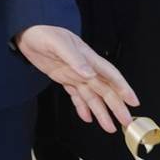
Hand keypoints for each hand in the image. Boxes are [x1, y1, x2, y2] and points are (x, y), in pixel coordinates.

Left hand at [16, 24, 138, 132]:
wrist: (26, 33)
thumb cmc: (43, 33)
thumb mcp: (57, 43)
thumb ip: (74, 58)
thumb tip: (89, 73)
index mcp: (87, 58)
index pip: (110, 75)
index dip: (123, 88)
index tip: (132, 101)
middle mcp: (84, 68)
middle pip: (105, 90)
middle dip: (116, 106)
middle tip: (125, 122)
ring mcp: (74, 74)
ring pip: (92, 96)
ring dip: (101, 112)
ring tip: (109, 127)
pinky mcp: (63, 78)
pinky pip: (76, 95)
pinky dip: (82, 107)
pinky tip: (87, 117)